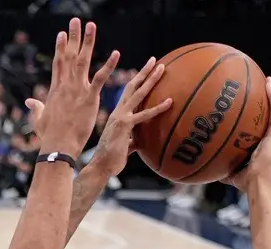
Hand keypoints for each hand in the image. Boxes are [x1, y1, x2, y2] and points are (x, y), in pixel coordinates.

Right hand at [29, 18, 119, 158]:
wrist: (58, 146)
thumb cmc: (49, 136)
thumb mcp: (39, 119)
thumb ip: (36, 107)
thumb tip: (28, 102)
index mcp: (56, 89)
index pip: (58, 63)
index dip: (60, 47)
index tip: (62, 34)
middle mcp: (66, 85)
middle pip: (69, 55)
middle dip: (73, 37)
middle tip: (76, 20)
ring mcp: (77, 90)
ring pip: (83, 60)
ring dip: (88, 42)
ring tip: (91, 25)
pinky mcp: (89, 98)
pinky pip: (101, 78)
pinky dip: (109, 66)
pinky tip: (116, 53)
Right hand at [89, 55, 172, 174]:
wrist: (100, 167)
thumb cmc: (111, 160)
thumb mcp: (124, 146)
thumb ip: (132, 141)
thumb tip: (140, 142)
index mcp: (118, 115)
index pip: (128, 94)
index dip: (137, 81)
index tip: (146, 71)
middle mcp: (118, 112)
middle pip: (133, 86)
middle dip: (144, 72)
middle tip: (154, 60)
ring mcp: (121, 117)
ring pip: (138, 94)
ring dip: (151, 79)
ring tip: (162, 68)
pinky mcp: (125, 125)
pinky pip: (145, 114)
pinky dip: (158, 107)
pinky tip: (170, 101)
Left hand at [232, 76, 270, 190]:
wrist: (258, 183)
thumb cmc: (245, 182)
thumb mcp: (230, 172)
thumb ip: (221, 166)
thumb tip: (206, 166)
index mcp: (262, 145)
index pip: (259, 127)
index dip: (255, 116)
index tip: (248, 105)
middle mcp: (270, 138)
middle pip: (268, 115)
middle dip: (264, 101)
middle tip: (258, 86)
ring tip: (267, 80)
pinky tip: (268, 83)